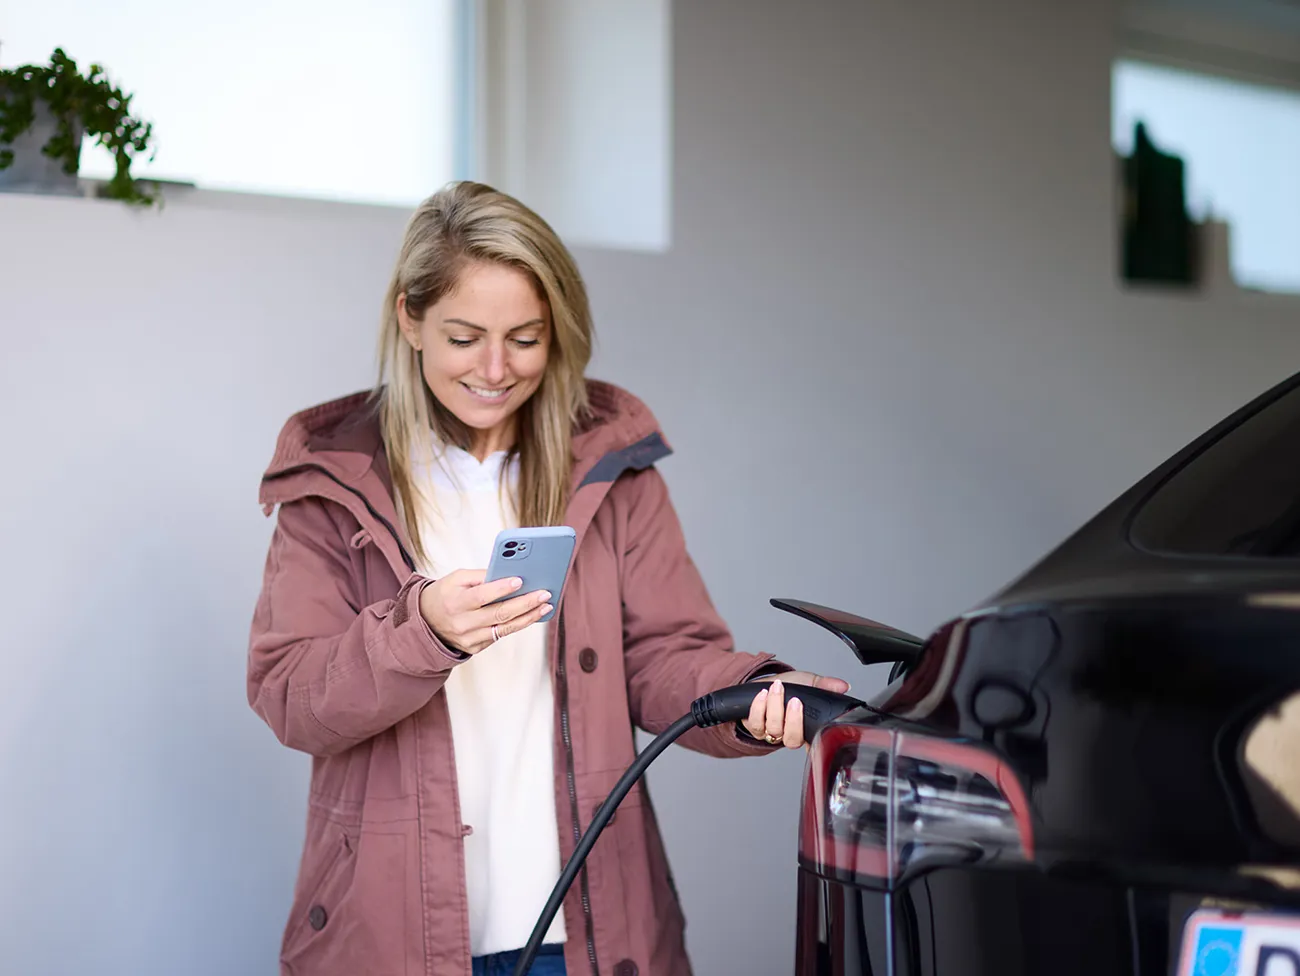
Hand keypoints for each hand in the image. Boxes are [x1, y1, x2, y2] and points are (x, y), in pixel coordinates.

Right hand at [418, 569, 552, 655]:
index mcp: (455, 602)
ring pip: (505, 628)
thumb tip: (508, 573)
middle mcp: (463, 623)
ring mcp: (470, 638)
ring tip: (546, 605)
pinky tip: (532, 615)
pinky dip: (518, 624)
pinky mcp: (476, 647)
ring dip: (529, 616)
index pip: (481, 596)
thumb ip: (480, 575)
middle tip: (545, 593)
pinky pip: (501, 635)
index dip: (501, 588)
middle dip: (526, 603)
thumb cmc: (445, 595)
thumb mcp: (456, 579)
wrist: (426, 623)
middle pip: (500, 613)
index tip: (520, 580)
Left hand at [741, 672, 851, 749]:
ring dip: (775, 706)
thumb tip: (843, 686)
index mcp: (806, 729)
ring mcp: (771, 733)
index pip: (813, 744)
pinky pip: (756, 723)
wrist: (768, 683)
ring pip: (773, 729)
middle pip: (792, 739)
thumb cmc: (790, 686)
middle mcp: (788, 734)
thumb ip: (827, 685)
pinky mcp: (755, 727)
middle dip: (793, 719)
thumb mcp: (811, 683)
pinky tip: (763, 694)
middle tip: (795, 700)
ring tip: (778, 688)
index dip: (814, 745)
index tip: (813, 734)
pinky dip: (759, 707)